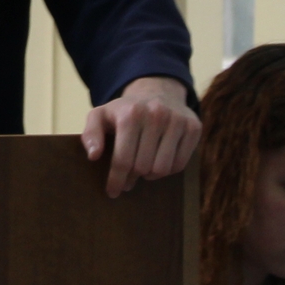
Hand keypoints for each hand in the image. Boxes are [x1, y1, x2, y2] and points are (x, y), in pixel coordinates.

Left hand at [79, 75, 200, 197]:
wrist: (157, 92)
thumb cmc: (125, 111)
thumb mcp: (100, 116)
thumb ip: (91, 134)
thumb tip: (93, 155)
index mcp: (130, 114)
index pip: (123, 160)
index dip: (116, 180)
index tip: (112, 192)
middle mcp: (156, 114)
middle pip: (143, 167)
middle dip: (132, 177)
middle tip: (128, 178)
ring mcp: (177, 120)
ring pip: (162, 169)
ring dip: (150, 175)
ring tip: (143, 168)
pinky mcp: (193, 127)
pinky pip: (180, 165)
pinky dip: (168, 169)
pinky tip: (159, 160)